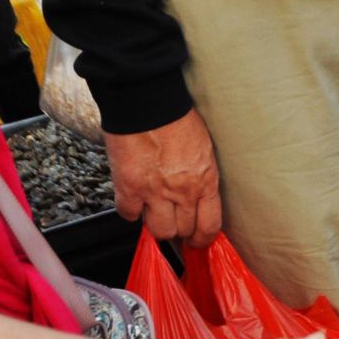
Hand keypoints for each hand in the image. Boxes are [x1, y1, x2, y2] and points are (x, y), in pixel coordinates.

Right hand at [103, 110, 222, 246]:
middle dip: (179, 230)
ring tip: (152, 212)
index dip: (202, 238)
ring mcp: (155, 192)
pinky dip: (130, 211)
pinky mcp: (129, 186)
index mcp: (206, 181)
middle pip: (183, 230)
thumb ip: (201, 175)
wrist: (147, 98)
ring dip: (155, 224)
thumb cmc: (176, 116)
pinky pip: (129, 214)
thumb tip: (197, 194)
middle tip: (173, 223)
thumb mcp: (203, 149)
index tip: (197, 240)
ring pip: (159, 230)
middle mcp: (183, 192)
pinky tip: (132, 201)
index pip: (210, 226)